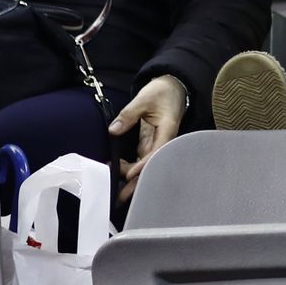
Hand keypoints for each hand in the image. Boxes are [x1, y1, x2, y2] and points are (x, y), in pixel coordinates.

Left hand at [108, 74, 186, 203]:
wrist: (172, 87)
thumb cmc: (162, 92)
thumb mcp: (144, 98)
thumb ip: (128, 114)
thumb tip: (113, 130)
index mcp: (168, 131)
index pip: (157, 153)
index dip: (143, 166)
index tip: (129, 175)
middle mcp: (164, 142)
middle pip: (152, 167)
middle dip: (137, 183)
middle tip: (120, 198)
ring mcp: (157, 144)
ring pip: (145, 167)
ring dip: (130, 178)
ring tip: (113, 188)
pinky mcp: (150, 144)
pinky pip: (141, 160)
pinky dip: (129, 167)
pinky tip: (116, 169)